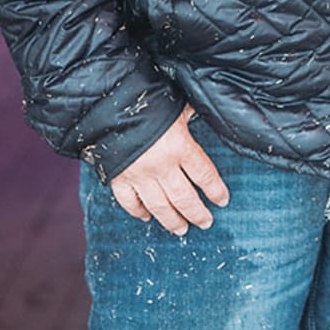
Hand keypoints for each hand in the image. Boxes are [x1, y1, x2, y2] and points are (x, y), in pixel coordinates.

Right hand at [110, 106, 229, 234]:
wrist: (107, 103)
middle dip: (197, 213)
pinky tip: (146, 216)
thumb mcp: (176, 104)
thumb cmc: (146, 99)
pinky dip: (139, 212)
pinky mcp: (119, 178)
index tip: (222, 200)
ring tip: (181, 229)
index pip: (205, 175)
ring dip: (172, 220)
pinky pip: (130, 202)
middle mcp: (162, 165)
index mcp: (180, 146)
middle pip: (184, 198)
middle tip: (205, 222)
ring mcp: (139, 175)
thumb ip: (190, 114)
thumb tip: (204, 111)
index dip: (216, 191)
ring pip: (160, 207)